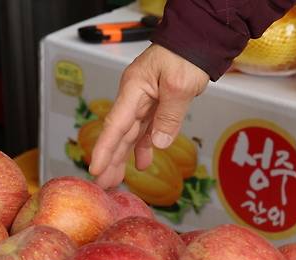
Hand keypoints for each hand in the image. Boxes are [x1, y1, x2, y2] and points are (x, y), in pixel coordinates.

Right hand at [88, 44, 208, 188]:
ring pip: (130, 134)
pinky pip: (146, 129)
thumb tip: (158, 143)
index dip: (105, 149)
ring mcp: (144, 101)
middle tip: (103, 183)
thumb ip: (169, 116)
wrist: (199, 39)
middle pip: (119, 133)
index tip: (96, 168)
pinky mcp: (157, 104)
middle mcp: (135, 96)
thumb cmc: (186, 53)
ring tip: (116, 180)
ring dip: (123, 157)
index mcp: (133, 89)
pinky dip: (144, 146)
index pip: (115, 125)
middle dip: (110, 159)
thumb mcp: (180, 85)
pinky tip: (142, 162)